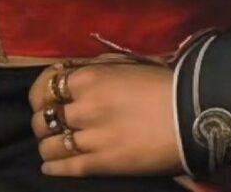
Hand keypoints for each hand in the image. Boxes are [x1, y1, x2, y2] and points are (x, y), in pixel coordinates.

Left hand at [29, 61, 180, 177]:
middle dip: (43, 119)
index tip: (44, 97)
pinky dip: (52, 167)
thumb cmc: (160, 82)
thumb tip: (70, 74)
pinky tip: (50, 166)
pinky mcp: (102, 164)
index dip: (40, 93)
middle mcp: (84, 107)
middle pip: (43, 117)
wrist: (190, 115)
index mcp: (88, 78)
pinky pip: (65, 167)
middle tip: (50, 122)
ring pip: (48, 145)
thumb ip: (92, 69)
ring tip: (51, 145)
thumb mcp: (123, 64)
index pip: (45, 85)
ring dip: (46, 144)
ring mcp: (91, 138)